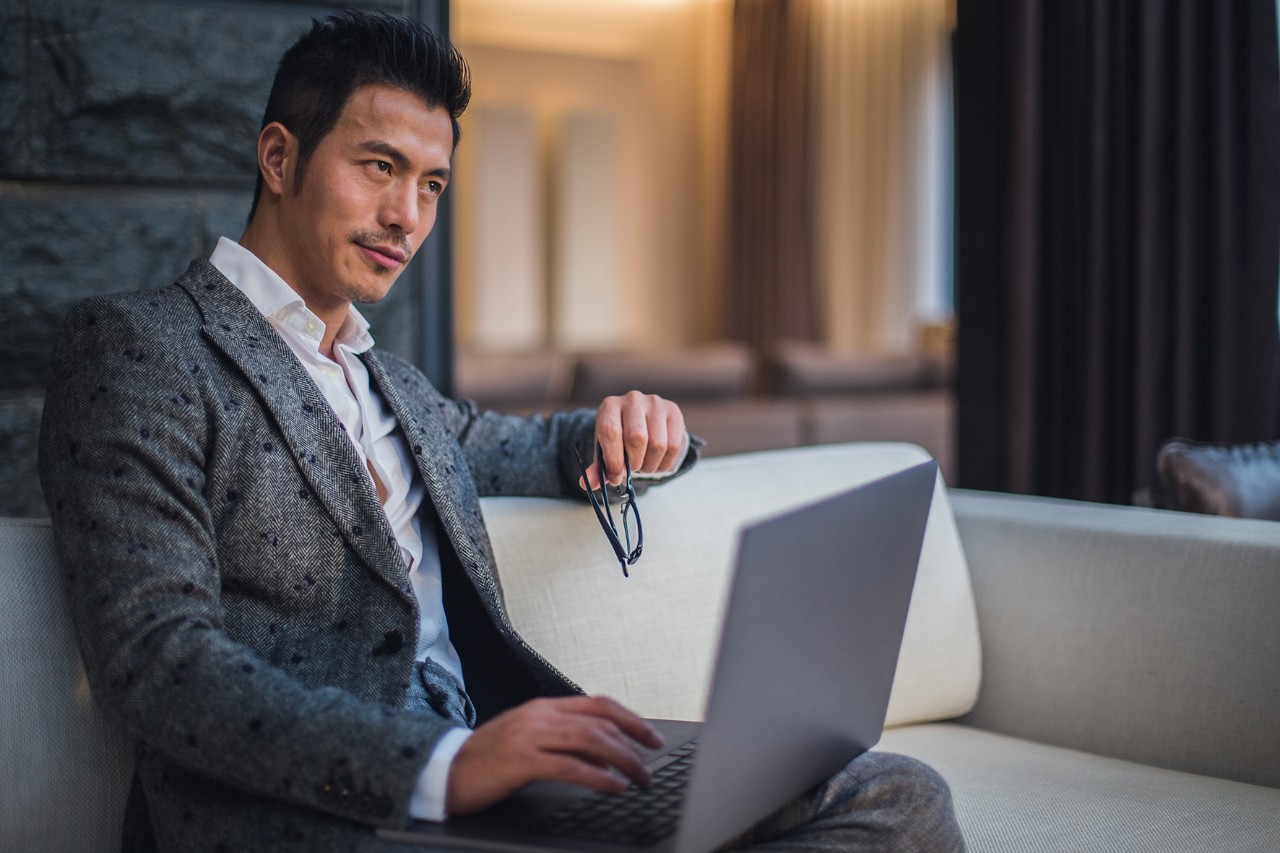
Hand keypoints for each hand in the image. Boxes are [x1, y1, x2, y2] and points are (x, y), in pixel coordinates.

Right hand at [444, 696, 663, 815]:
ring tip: (639, 777)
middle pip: (600, 721)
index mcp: (543, 707)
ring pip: (590, 740)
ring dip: (622, 760)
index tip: (651, 736)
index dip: (630, 718)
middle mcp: (540, 715)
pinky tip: (613, 787)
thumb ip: (564, 742)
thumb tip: (606, 755)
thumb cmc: (488, 760)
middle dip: (633, 742)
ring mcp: (529, 736)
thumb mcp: (530, 741)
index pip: (598, 704)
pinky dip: (598, 777)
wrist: (444, 770)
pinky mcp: (520, 760)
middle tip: (652, 762)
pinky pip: (570, 767)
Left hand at [583, 391, 686, 489]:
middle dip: (634, 463)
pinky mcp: (673, 411)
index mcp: (609, 406)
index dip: (613, 460)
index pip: (611, 432)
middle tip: (632, 469)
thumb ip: (598, 467)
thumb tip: (588, 483)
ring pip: (658, 444)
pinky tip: (656, 462)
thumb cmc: (619, 438)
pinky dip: (664, 463)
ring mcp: (655, 403)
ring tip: (643, 465)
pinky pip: (674, 445)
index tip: (615, 477)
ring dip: (650, 465)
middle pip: (637, 438)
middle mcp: (632, 399)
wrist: (641, 421)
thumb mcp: (604, 449)